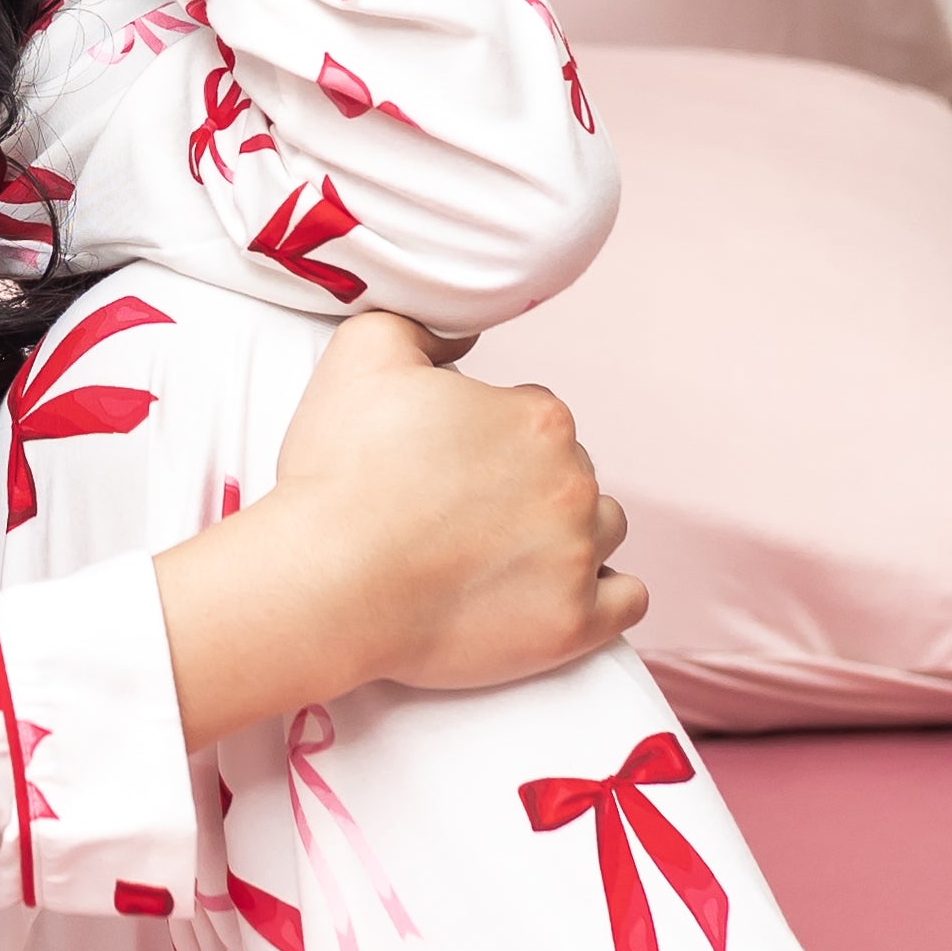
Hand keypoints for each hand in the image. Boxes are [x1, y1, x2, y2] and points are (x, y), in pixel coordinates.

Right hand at [150, 314, 642, 749]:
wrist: (324, 583)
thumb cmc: (338, 473)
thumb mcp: (363, 352)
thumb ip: (423, 324)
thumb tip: (463, 335)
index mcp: (539, 419)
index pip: (538, 418)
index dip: (492, 438)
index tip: (451, 465)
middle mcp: (573, 483)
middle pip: (572, 472)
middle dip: (530, 486)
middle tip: (464, 514)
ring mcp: (577, 558)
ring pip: (605, 530)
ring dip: (570, 535)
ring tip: (506, 554)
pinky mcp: (571, 626)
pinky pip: (627, 601)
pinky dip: (604, 595)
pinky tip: (560, 590)